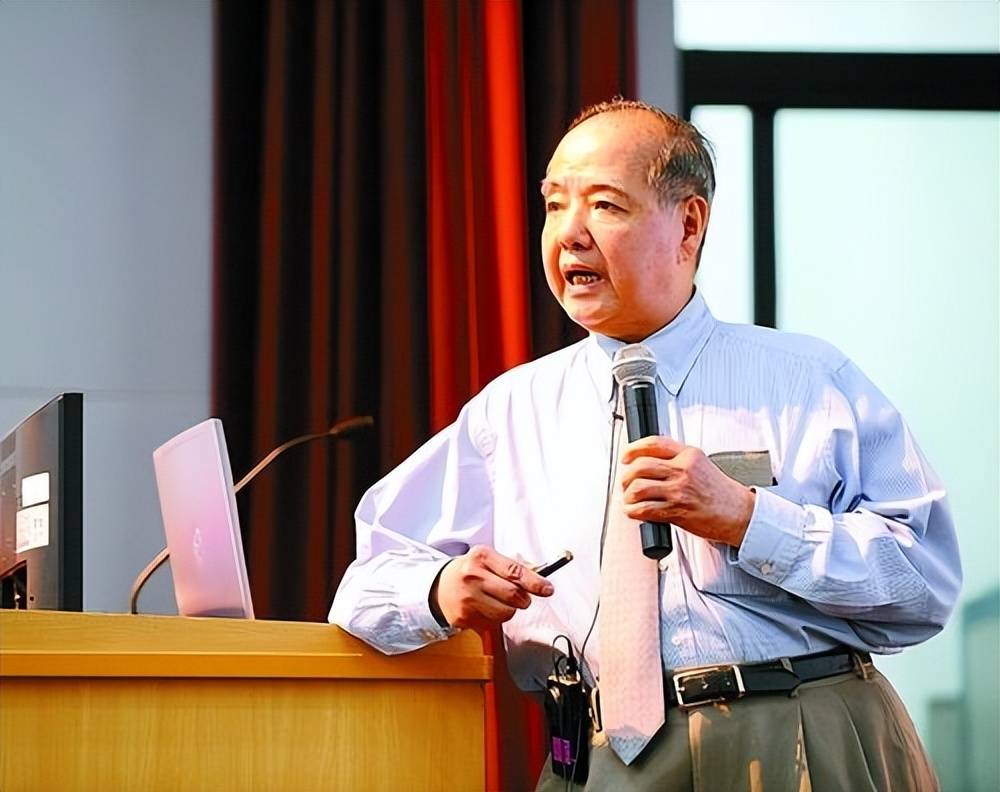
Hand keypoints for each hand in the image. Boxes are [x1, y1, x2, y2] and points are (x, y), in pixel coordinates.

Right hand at [430, 545, 553, 630]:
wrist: (439, 586)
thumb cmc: (470, 571)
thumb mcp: (488, 559)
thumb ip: (514, 566)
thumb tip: (541, 577)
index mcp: (481, 556)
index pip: (515, 571)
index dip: (535, 582)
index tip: (548, 589)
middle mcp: (472, 576)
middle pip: (513, 595)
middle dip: (524, 599)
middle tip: (522, 597)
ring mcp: (467, 598)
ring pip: (505, 613)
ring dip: (510, 610)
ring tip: (498, 601)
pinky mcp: (463, 617)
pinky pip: (492, 624)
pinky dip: (494, 618)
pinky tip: (484, 608)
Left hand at [620, 436, 755, 546]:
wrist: (739, 514)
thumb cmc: (722, 493)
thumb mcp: (702, 465)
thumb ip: (679, 460)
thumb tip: (651, 462)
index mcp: (689, 455)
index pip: (654, 443)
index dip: (633, 448)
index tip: (625, 456)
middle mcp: (683, 470)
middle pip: (640, 466)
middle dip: (626, 476)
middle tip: (625, 482)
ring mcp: (679, 490)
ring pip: (638, 487)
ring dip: (628, 495)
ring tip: (629, 499)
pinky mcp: (676, 510)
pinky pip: (644, 509)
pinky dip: (633, 511)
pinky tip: (634, 512)